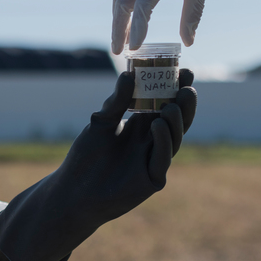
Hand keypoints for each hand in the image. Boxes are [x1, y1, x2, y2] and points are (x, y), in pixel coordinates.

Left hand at [0, 69, 196, 260]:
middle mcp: (152, 141)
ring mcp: (154, 159)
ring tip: (170, 106)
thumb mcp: (101, 122)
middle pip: (176, 119)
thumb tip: (129, 74)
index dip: (176, 88)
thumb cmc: (86, 156)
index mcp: (142, 124)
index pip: (165, 102)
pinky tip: (158, 125)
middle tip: (187, 86)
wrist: (73, 190)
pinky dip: (163, 141)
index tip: (185, 70)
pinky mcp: (152, 179)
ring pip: (174, 138)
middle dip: (184, 103)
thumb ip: (116, 101)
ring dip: (175, 121)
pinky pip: (162, 158)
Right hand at [111, 0, 214, 54]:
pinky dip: (120, 14)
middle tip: (118, 50)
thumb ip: (192, 16)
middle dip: (118, 28)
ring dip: (117, 22)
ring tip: (119, 44)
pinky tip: (125, 30)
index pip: (143, 4)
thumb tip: (188, 42)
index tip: (135, 47)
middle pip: (122, 2)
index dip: (137, 27)